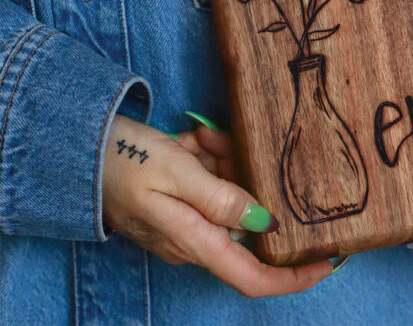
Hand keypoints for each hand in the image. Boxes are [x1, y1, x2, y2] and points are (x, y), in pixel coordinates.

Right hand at [102, 114, 331, 295]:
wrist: (80, 148)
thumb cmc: (125, 161)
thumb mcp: (178, 174)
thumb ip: (223, 199)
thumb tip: (266, 223)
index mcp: (195, 242)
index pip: (253, 277)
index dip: (293, 277)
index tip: (328, 261)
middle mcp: (196, 238)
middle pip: (248, 218)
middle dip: (250, 181)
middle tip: (224, 147)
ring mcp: (190, 219)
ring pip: (234, 192)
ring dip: (227, 161)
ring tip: (200, 140)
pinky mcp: (185, 200)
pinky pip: (216, 180)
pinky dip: (212, 157)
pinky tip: (194, 140)